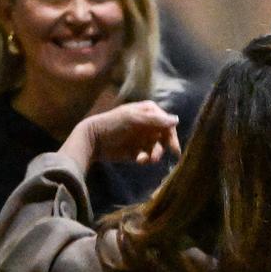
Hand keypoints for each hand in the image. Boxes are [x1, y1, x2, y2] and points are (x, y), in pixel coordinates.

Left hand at [59, 101, 180, 171]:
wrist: (93, 139)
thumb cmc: (113, 124)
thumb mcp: (134, 119)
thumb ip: (155, 120)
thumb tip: (177, 120)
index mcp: (150, 112)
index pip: (168, 123)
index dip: (171, 135)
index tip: (173, 148)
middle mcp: (149, 124)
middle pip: (166, 137)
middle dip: (163, 147)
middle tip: (158, 156)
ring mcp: (144, 138)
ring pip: (158, 148)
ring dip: (154, 154)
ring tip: (146, 159)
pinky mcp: (138, 151)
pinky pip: (149, 156)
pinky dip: (146, 159)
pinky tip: (138, 159)